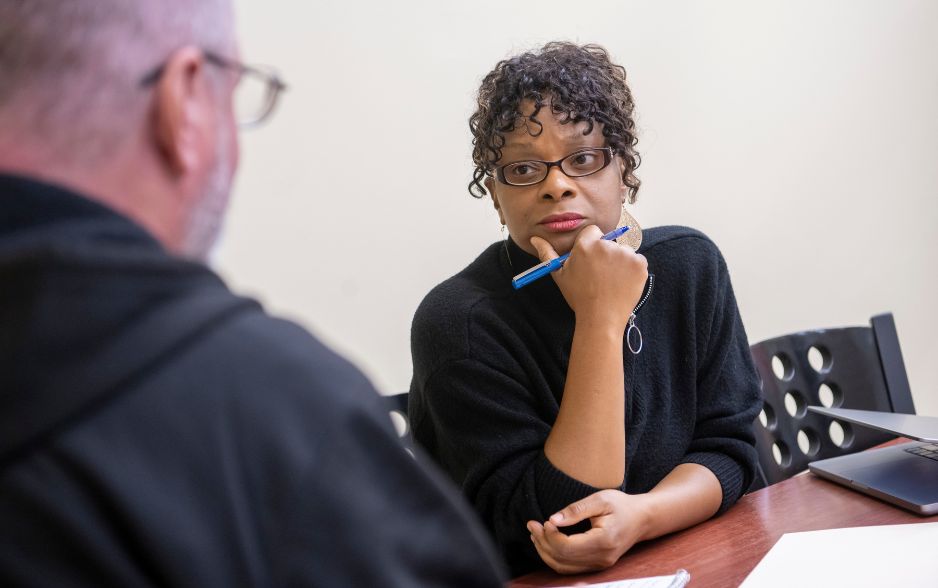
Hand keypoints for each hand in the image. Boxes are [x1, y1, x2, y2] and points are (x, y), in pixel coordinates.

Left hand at [526, 489, 650, 573]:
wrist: (642, 519)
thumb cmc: (622, 505)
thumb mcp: (600, 500)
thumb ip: (576, 510)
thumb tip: (553, 520)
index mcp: (604, 541)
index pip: (567, 547)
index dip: (550, 536)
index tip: (544, 520)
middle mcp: (602, 558)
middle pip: (562, 558)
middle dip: (542, 542)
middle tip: (531, 524)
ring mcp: (600, 564)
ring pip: (563, 566)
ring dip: (545, 551)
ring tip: (535, 533)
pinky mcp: (597, 565)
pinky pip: (570, 567)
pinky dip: (554, 556)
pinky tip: (547, 542)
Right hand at [531, 227, 646, 330]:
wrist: (601, 318)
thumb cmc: (578, 297)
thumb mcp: (559, 275)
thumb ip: (547, 253)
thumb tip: (535, 239)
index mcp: (585, 245)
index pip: (593, 232)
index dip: (591, 246)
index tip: (591, 261)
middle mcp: (606, 245)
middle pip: (608, 243)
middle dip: (606, 255)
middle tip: (600, 276)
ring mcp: (625, 254)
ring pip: (624, 252)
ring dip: (620, 263)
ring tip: (611, 282)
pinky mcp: (640, 264)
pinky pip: (637, 261)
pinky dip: (632, 271)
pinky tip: (623, 284)